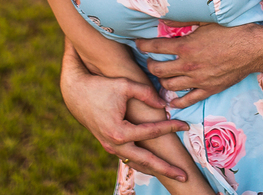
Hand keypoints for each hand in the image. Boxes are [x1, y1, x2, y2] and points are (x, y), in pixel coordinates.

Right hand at [61, 66, 189, 180]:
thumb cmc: (101, 86)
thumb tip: (164, 104)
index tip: (186, 125)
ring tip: (174, 174)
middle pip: (146, 161)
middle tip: (185, 176)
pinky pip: (129, 158)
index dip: (170, 128)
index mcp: (120, 132)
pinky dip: (143, 163)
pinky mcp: (108, 145)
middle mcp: (115, 144)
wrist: (76, 93)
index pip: (152, 132)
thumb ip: (147, 93)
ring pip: (137, 163)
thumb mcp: (125, 85)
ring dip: (155, 169)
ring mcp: (110, 147)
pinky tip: (155, 166)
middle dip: (166, 169)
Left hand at [135, 23, 260, 107]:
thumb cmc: (229, 32)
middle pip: (158, 69)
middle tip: (150, 61)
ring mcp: (197, 80)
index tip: (138, 43)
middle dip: (150, 65)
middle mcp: (188, 65)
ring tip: (161, 76)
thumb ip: (182, 22)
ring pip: (169, 85)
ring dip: (161, 81)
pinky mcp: (208, 90)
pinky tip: (171, 100)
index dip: (143, 45)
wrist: (250, 49)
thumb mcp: (204, 22)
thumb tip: (165, 18)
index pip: (155, 47)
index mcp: (185, 46)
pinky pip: (187, 100)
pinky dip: (176, 101)